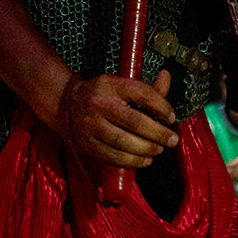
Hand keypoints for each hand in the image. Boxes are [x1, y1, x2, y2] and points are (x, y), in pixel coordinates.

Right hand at [57, 70, 177, 169]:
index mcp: (110, 84)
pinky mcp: (85, 143)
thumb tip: (167, 76)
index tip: (171, 117)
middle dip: (158, 133)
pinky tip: (145, 160)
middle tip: (172, 140)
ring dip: (147, 149)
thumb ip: (146, 87)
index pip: (141, 93)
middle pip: (135, 122)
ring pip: (124, 142)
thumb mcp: (120, 84)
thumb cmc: (101, 94)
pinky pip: (112, 156)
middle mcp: (99, 103)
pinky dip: (132, 161)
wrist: (64, 103)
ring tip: (159, 150)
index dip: (161, 106)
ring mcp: (90, 125)